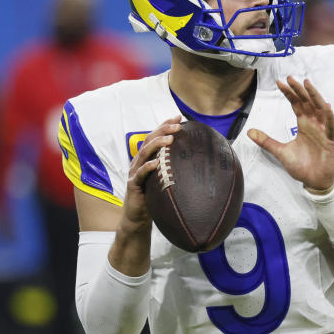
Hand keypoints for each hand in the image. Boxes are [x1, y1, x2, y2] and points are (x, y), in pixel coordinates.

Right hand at [121, 116, 182, 233]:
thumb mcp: (166, 179)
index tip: (179, 117)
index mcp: (147, 158)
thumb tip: (199, 159)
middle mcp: (139, 162)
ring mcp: (135, 173)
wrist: (139, 217)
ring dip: (156, 145)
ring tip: (169, 139)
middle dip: (163, 131)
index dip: (165, 126)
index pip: (155, 137)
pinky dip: (148, 167)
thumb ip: (175, 167)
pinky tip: (156, 163)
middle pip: (149, 141)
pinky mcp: (133, 185)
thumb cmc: (154, 196)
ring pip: (143, 154)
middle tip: (177, 125)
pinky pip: (140, 175)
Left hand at [248, 76, 333, 192]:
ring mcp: (323, 131)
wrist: (314, 182)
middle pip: (307, 102)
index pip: (297, 104)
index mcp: (304, 125)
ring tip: (307, 84)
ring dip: (314, 96)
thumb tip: (249, 132)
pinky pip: (331, 126)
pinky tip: (326, 106)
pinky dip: (329, 116)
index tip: (280, 83)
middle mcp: (314, 124)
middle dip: (299, 90)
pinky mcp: (331, 141)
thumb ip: (266, 141)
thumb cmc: (302, 166)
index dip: (289, 93)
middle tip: (290, 78)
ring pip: (320, 109)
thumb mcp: (280, 151)